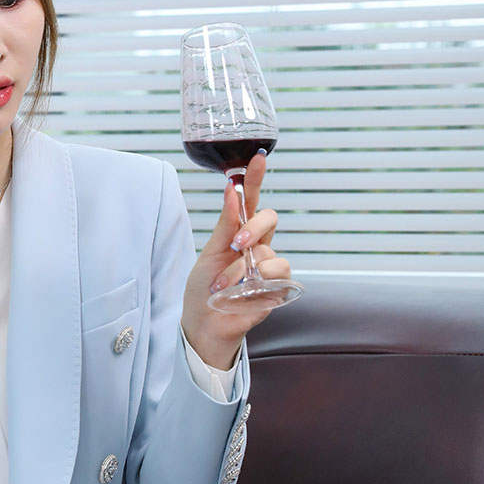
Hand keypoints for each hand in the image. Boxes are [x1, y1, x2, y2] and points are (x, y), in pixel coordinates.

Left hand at [181, 153, 292, 368]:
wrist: (205, 324)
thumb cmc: (204, 289)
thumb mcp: (209, 252)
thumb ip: (224, 224)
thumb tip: (231, 190)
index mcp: (239, 232)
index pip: (251, 200)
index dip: (255, 179)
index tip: (257, 159)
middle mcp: (258, 245)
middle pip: (269, 217)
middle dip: (252, 227)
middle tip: (234, 244)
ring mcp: (269, 265)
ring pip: (268, 252)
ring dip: (243, 268)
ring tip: (225, 285)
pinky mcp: (278, 286)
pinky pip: (277, 273)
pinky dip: (256, 282)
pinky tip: (242, 294)